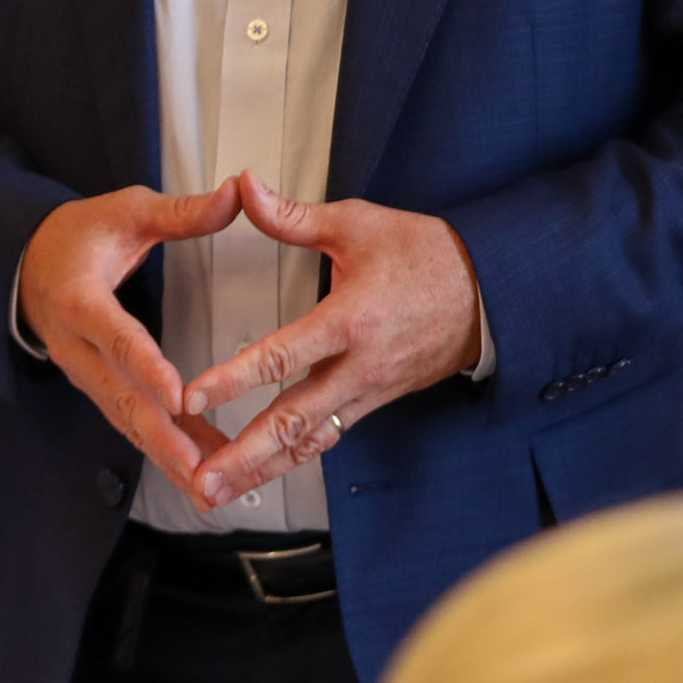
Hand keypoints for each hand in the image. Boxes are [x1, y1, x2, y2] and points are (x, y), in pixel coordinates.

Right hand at [20, 179, 244, 506]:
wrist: (25, 266)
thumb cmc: (77, 237)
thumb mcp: (125, 212)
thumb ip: (181, 212)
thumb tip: (240, 193)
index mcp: (79, 301)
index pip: (116, 338)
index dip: (146, 368)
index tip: (178, 395)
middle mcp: (76, 349)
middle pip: (122, 399)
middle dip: (163, 437)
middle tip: (200, 468)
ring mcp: (84, 375)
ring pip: (128, 423)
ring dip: (169, 456)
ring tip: (210, 486)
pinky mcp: (97, 390)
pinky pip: (132, 425)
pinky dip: (166, 451)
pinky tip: (202, 474)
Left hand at [182, 177, 483, 508]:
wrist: (491, 292)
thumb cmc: (424, 254)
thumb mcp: (359, 225)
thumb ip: (293, 216)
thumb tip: (242, 187)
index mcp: (351, 320)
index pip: (284, 355)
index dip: (234, 379)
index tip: (191, 399)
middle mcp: (360, 366)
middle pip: (294, 420)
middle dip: (244, 455)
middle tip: (201, 482)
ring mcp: (368, 391)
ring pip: (308, 441)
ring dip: (261, 470)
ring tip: (215, 494)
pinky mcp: (372, 402)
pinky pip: (325, 437)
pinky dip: (290, 459)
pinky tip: (256, 476)